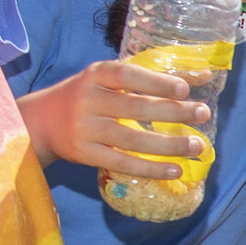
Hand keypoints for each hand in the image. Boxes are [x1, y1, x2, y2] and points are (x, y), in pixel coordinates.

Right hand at [15, 58, 203, 175]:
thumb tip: (203, 75)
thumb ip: (150, 76)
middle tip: (202, 114)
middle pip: (134, 108)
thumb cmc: (89, 95)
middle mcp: (88, 99)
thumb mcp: (109, 79)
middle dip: (172, 112)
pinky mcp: (84, 154)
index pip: (127, 75)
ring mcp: (85, 129)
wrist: (42, 121)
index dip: (155, 82)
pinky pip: (121, 163)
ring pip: (131, 139)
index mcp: (95, 74)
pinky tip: (175, 169)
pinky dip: (150, 168)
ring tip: (197, 146)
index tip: (184, 88)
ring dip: (167, 145)